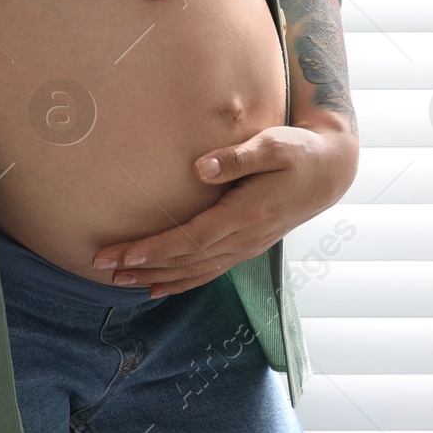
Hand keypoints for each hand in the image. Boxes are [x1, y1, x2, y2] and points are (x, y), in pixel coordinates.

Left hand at [91, 124, 358, 297]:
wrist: (331, 172)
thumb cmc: (299, 151)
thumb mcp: (274, 144)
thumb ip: (238, 157)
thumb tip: (198, 168)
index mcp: (248, 213)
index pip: (193, 238)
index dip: (157, 249)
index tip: (125, 254)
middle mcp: (245, 238)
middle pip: (186, 260)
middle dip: (143, 266)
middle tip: (102, 266)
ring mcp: (246, 246)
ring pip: (195, 271)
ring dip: (156, 277)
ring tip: (118, 281)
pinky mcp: (246, 247)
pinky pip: (208, 271)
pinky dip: (181, 282)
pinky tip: (157, 288)